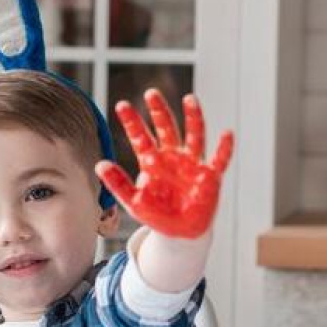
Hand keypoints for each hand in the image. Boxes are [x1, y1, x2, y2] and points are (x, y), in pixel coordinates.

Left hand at [96, 89, 233, 238]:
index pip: (141, 137)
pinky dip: (224, 148)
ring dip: (193, 117)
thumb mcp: (133, 201)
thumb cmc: (157, 215)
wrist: (180, 233)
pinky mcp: (210, 176)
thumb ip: (118, 184)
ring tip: (189, 98)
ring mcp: (193, 164)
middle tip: (151, 93)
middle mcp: (173, 157)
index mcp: (153, 161)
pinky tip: (227, 133)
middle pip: (167, 128)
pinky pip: (219, 160)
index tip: (122, 105)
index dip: (132, 121)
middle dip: (159, 111)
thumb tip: (99, 164)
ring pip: (195, 136)